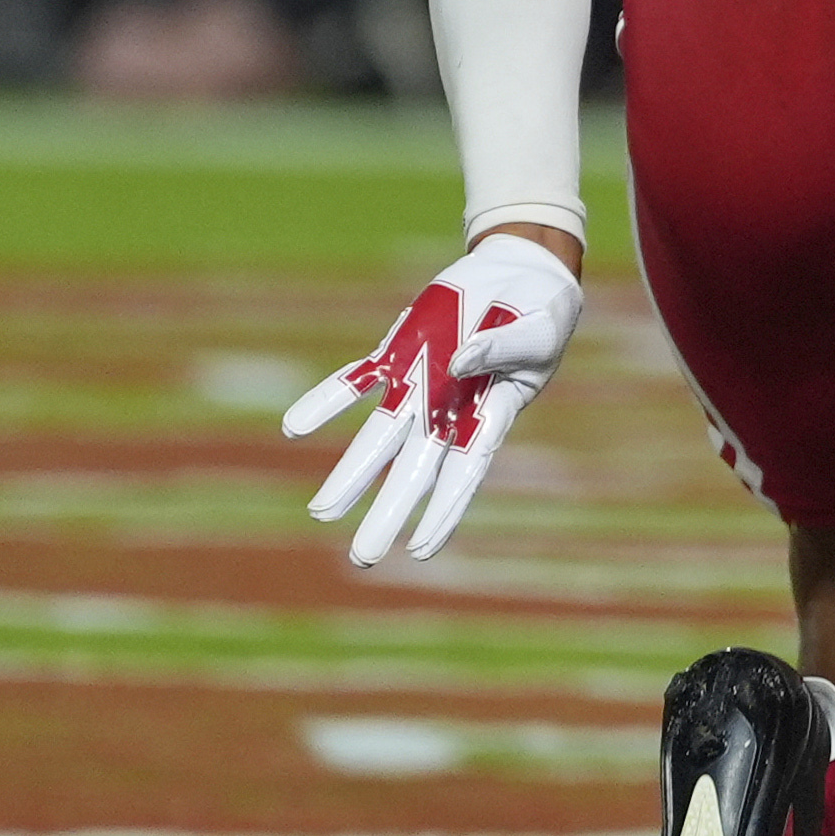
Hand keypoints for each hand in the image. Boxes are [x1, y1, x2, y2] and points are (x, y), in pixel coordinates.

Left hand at [282, 228, 586, 565]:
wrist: (517, 278)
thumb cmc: (540, 316)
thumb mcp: (536, 331)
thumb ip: (501, 348)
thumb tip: (457, 363)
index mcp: (490, 415)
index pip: (464, 471)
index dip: (444, 510)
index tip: (420, 549)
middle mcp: (447, 411)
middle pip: (414, 470)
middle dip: (389, 513)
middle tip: (363, 558)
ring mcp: (419, 383)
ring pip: (379, 436)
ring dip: (351, 474)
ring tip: (320, 512)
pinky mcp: (399, 353)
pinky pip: (356, 380)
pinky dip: (327, 401)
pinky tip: (294, 427)